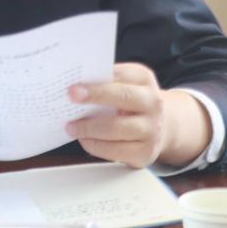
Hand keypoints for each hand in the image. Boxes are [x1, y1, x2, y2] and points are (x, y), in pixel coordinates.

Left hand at [64, 63, 210, 168]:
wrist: (156, 127)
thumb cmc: (129, 103)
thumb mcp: (122, 86)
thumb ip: (102, 83)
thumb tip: (73, 88)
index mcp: (144, 79)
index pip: (122, 75)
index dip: (99, 80)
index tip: (75, 86)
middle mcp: (153, 103)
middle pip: (124, 97)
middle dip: (96, 96)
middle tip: (71, 97)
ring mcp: (152, 129)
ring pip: (117, 128)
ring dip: (89, 128)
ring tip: (71, 126)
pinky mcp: (145, 152)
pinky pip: (115, 150)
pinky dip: (95, 145)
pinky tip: (84, 139)